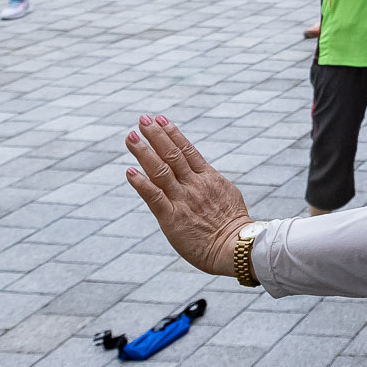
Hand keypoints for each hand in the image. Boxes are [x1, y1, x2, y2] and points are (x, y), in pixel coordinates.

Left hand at [124, 115, 251, 276]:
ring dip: (144, 152)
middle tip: (141, 119)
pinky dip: (141, 183)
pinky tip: (129, 171)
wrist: (237, 248)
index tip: (160, 118)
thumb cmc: (234, 226)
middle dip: (155, 135)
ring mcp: (183, 200)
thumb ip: (212, 184)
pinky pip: (154, 197)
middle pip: (172, 154)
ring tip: (131, 137)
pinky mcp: (172, 218)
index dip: (172, 133)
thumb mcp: (227, 195)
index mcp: (209, 178)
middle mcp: (194, 185)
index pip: (187, 150)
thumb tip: (205, 175)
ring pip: (160, 170)